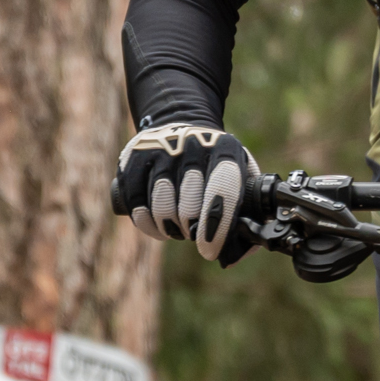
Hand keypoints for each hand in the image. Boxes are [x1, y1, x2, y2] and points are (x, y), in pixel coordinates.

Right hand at [116, 122, 257, 264]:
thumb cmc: (215, 162)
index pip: (224, 192)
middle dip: (194, 230)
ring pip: (162, 208)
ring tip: (179, 228)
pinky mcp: (132, 160)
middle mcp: (192, 146)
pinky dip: (148, 225)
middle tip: (197, 232)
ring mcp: (159, 151)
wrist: (180, 123)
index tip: (211, 249)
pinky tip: (159, 226)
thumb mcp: (241, 173)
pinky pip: (138, 206)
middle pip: (190, 206)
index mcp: (225, 149)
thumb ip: (247, 213)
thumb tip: (233, 257)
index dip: (218, 228)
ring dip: (171, 229)